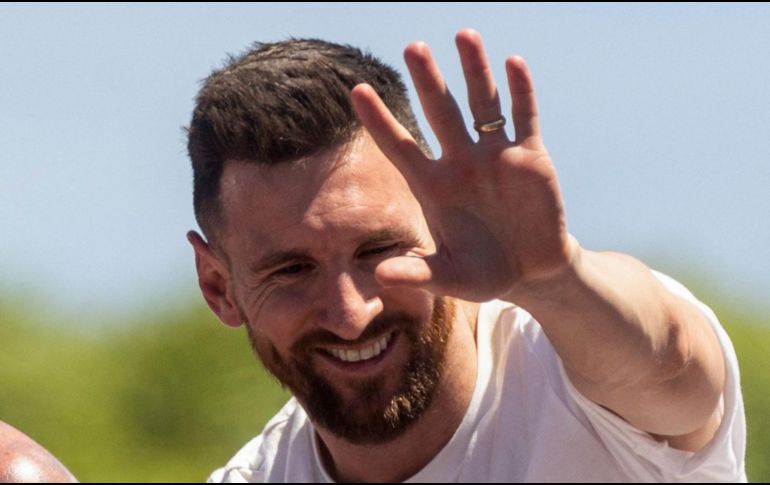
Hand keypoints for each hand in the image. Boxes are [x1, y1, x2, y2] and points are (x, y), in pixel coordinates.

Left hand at [351, 30, 576, 301]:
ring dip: (474, 71)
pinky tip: (513, 63)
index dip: (380, 120)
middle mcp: (460, 162)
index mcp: (433, 186)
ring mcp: (494, 155)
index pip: (400, 146)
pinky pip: (523, 118)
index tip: (357, 90)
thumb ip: (418, 274)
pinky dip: (521, 92)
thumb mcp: (450, 278)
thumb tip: (380, 276)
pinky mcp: (530, 156)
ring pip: (482, 104)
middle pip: (440, 113)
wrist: (531, 271)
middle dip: (428, 81)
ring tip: (463, 34)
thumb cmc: (484, 273)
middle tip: (413, 48)